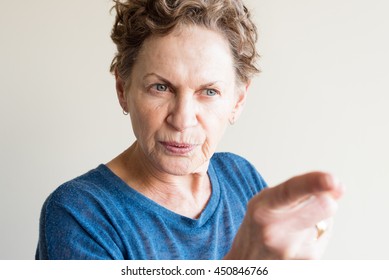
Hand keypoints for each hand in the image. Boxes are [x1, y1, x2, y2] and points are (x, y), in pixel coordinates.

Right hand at [224, 172, 344, 258]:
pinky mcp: (307, 261)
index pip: (290, 192)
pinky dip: (316, 231)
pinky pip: (324, 234)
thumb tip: (337, 187)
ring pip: (325, 219)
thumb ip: (299, 190)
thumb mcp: (267, 199)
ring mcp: (293, 251)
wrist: (248, 261)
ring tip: (292, 225)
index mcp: (263, 210)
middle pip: (321, 208)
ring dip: (316, 216)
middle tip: (328, 189)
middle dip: (327, 199)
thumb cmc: (258, 224)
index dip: (312, 184)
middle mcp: (276, 232)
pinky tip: (298, 238)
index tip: (332, 180)